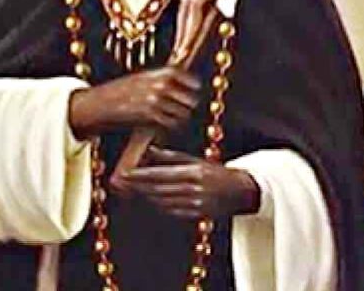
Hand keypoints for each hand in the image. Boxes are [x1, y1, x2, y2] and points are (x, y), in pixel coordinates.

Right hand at [68, 67, 200, 138]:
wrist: (102, 103)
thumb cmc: (123, 90)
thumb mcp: (143, 77)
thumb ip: (163, 77)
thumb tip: (182, 75)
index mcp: (160, 73)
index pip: (190, 79)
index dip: (193, 87)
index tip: (192, 91)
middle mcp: (161, 86)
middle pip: (190, 99)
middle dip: (188, 105)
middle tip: (183, 108)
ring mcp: (156, 101)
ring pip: (183, 114)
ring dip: (180, 118)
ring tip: (172, 118)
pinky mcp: (150, 116)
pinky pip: (171, 124)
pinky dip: (170, 126)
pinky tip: (163, 125)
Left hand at [120, 147, 260, 219]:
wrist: (240, 192)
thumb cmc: (216, 173)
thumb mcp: (196, 160)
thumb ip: (172, 158)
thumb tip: (150, 150)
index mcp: (193, 172)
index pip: (160, 174)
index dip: (141, 176)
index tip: (126, 175)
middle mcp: (193, 189)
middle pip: (158, 189)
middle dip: (138, 187)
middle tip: (123, 184)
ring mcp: (195, 203)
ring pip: (162, 201)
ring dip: (147, 196)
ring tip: (134, 191)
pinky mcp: (197, 214)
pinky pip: (172, 211)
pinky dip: (160, 206)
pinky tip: (152, 200)